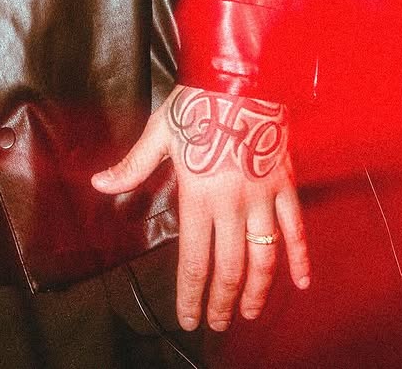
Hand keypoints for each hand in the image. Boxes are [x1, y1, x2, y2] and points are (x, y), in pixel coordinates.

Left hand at [91, 85, 309, 331]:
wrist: (239, 77)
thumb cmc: (196, 103)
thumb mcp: (159, 132)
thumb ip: (133, 166)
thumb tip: (100, 184)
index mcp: (198, 195)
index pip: (194, 260)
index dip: (191, 295)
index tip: (189, 319)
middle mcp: (231, 204)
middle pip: (230, 268)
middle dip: (223, 302)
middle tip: (217, 324)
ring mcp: (261, 196)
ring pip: (264, 257)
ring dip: (258, 291)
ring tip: (250, 313)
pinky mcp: (283, 184)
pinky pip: (295, 228)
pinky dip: (300, 258)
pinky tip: (301, 283)